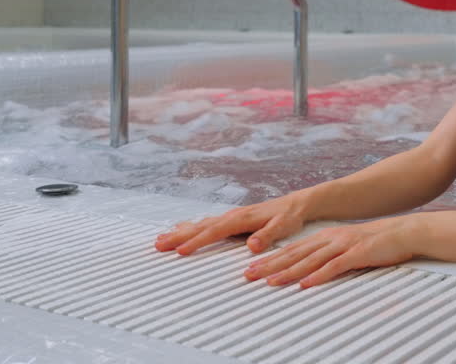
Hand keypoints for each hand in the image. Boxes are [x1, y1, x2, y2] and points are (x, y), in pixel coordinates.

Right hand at [154, 193, 308, 255]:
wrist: (296, 204)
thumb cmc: (289, 217)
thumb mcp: (283, 227)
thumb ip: (267, 235)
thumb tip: (252, 245)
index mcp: (241, 218)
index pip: (214, 231)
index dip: (197, 241)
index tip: (180, 251)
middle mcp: (232, 215)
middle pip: (200, 226)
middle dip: (179, 236)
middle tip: (158, 245)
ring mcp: (230, 216)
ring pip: (200, 224)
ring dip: (180, 232)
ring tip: (160, 239)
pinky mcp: (231, 219)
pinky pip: (206, 223)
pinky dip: (191, 227)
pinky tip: (180, 229)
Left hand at [243, 217, 415, 288]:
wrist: (403, 231)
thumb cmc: (376, 242)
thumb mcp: (347, 246)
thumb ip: (328, 256)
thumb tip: (309, 271)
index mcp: (326, 237)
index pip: (293, 249)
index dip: (271, 259)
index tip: (252, 268)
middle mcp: (331, 239)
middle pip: (295, 254)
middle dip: (270, 265)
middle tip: (249, 275)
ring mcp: (343, 245)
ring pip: (310, 260)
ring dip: (289, 271)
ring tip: (271, 281)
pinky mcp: (358, 253)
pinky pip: (335, 266)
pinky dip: (319, 275)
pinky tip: (307, 283)